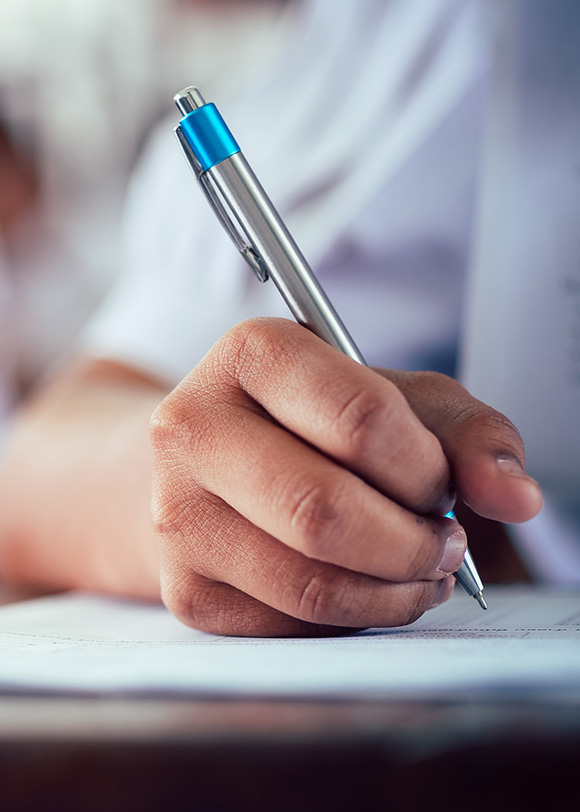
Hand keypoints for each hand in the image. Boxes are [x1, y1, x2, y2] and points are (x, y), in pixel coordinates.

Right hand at [150, 318, 540, 635]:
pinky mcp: (185, 589)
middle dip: (413, 544)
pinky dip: (352, 616)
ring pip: (310, 583)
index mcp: (251, 354)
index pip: (360, 420)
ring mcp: (177, 515)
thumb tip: (516, 496)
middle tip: (446, 544)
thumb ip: (466, 432)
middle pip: (324, 511)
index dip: (425, 468)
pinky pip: (292, 625)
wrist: (212, 462)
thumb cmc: (310, 421)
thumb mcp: (393, 398)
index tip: (441, 486)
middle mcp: (191, 430)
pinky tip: (367, 587)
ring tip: (420, 570)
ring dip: (393, 590)